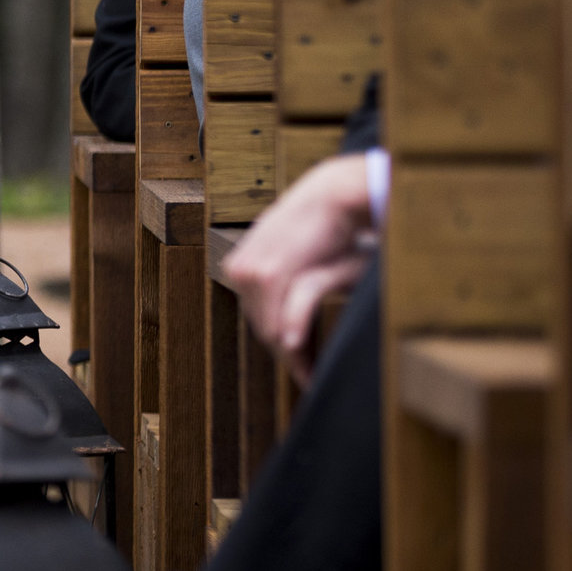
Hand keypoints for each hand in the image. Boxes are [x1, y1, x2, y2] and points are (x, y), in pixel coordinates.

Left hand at [225, 154, 373, 373]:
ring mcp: (249, 272)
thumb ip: (290, 286)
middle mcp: (239, 270)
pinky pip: (279, 320)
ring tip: (313, 374)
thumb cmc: (326, 229)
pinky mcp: (269, 273)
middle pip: (262, 326)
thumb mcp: (302, 258)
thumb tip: (289, 323)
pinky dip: (294, 341)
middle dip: (288, 355)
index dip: (280, 345)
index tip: (300, 368)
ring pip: (270, 327)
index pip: (258, 317)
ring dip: (292, 355)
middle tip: (310, 377)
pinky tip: (306, 362)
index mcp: (242, 267)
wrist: (333, 194)